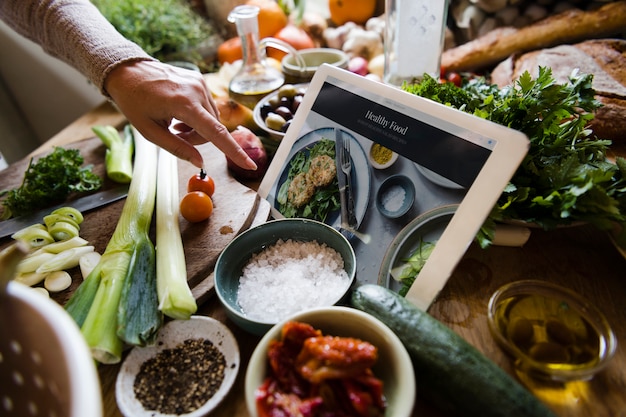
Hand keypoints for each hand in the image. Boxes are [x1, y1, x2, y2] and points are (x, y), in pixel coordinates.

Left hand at [104, 60, 256, 170]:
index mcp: (183, 104)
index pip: (215, 132)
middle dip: (198, 139)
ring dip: (198, 128)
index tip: (250, 165)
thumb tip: (200, 162)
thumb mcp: (150, 132)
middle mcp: (197, 91)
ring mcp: (200, 83)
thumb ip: (177, 148)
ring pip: (212, 119)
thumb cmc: (134, 102)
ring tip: (176, 123)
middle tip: (176, 135)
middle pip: (213, 129)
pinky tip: (180, 112)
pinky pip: (208, 107)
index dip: (234, 151)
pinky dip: (198, 116)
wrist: (127, 71)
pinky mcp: (200, 80)